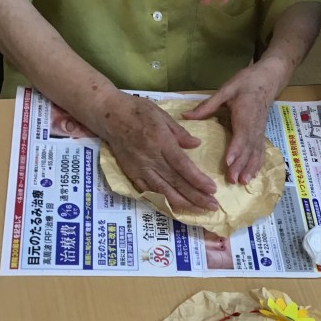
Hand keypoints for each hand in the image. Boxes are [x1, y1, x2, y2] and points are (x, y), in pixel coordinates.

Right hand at [97, 93, 217, 211]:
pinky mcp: (131, 174)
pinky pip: (149, 192)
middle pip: (176, 182)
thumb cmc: (137, 111)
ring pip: (163, 191)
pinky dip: (164, 201)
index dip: (198, 180)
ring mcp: (140, 169)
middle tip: (213, 206)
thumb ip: (180, 133)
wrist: (108, 115)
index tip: (212, 190)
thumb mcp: (162, 114)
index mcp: (161, 141)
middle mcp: (151, 159)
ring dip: (183, 203)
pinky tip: (176, 208)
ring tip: (199, 210)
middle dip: (196, 197)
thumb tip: (196, 144)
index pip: (182, 166)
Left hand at [184, 59, 284, 183]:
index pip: (241, 135)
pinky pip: (260, 152)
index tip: (229, 162)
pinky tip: (251, 176)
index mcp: (245, 114)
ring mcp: (260, 132)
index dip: (236, 149)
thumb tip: (186, 116)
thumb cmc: (246, 83)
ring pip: (256, 153)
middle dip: (241, 165)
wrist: (267, 80)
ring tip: (243, 182)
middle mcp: (254, 126)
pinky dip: (257, 165)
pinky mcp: (261, 135)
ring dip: (250, 168)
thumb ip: (207, 105)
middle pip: (248, 149)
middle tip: (232, 180)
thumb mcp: (226, 89)